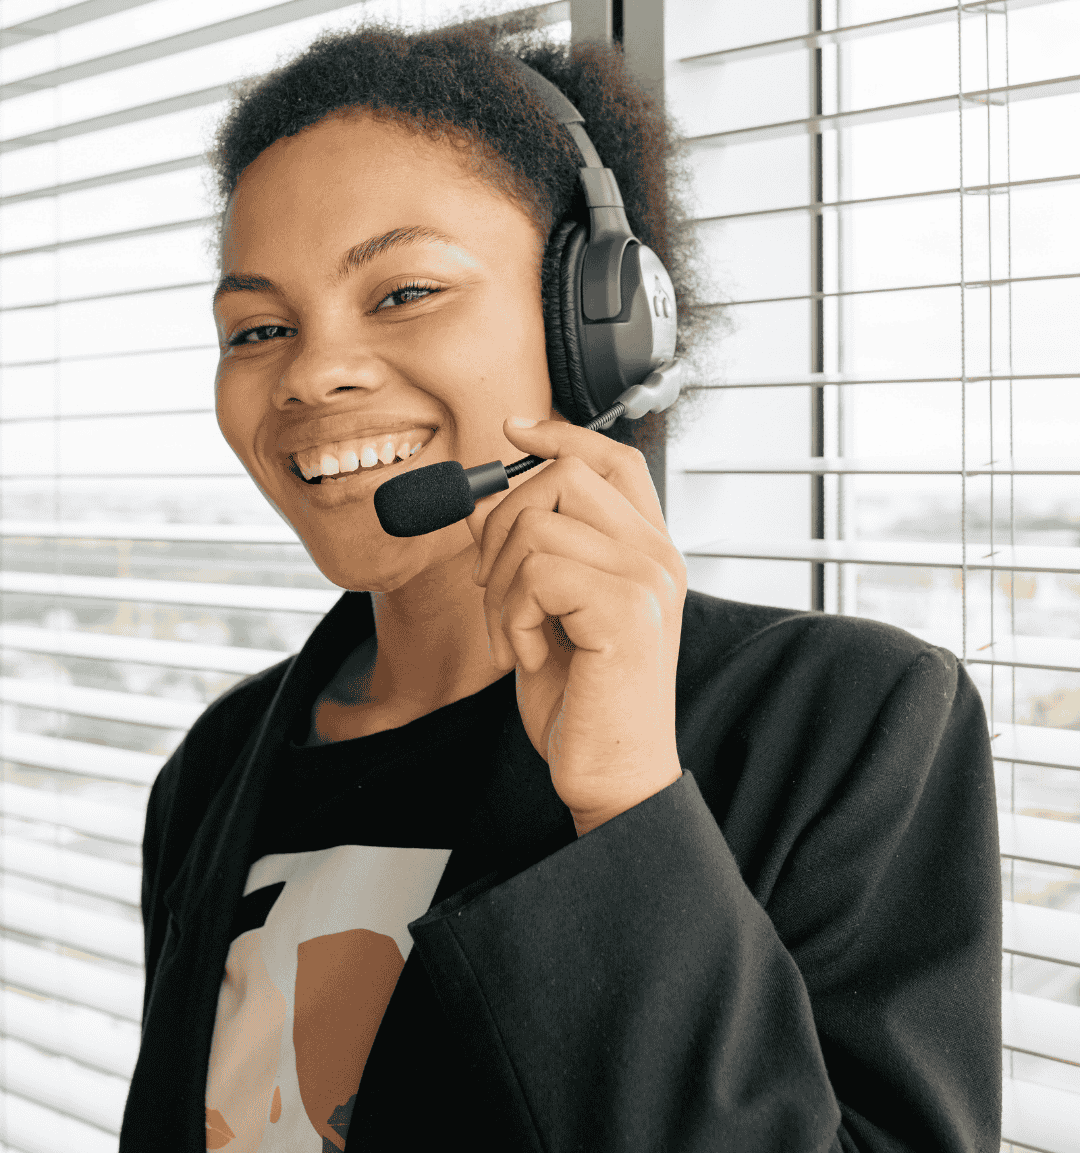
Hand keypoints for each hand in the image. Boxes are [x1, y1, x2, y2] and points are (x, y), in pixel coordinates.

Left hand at [471, 416, 685, 835]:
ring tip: (518, 637)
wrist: (611, 777)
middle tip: (496, 591)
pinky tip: (531, 655)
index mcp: (648, 552)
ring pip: (535, 526)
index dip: (561, 435)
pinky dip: (512, 617)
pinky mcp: (626, 610)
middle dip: (502, 527)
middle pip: (563, 477)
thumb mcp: (549, 613)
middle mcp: (658, 557)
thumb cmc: (582, 701)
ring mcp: (647, 580)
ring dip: (501, 588)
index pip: (614, 460)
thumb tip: (484, 497)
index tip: (512, 430)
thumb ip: (532, 552)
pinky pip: (535, 573)